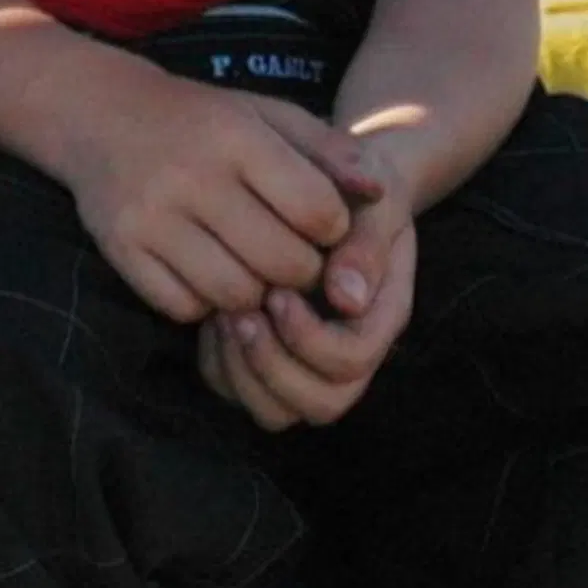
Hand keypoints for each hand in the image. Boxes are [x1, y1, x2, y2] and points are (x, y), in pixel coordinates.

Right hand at [62, 61, 380, 324]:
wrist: (96, 112)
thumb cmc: (198, 118)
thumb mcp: (264, 113)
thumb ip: (327, 149)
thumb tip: (380, 193)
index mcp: (232, 136)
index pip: (316, 212)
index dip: (331, 228)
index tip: (318, 223)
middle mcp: (190, 176)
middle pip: (281, 263)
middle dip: (299, 270)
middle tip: (290, 256)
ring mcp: (151, 215)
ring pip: (236, 295)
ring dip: (254, 292)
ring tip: (249, 265)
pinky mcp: (121, 247)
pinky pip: (184, 307)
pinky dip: (203, 300)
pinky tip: (204, 269)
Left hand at [199, 192, 416, 429]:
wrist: (324, 176)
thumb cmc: (352, 181)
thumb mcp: (373, 196)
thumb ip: (365, 243)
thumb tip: (346, 299)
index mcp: (379, 314)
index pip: (352, 360)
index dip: (312, 339)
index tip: (278, 292)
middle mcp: (347, 348)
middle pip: (321, 402)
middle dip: (275, 366)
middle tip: (241, 314)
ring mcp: (305, 356)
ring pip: (277, 411)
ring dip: (245, 373)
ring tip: (223, 316)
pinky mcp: (264, 353)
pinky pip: (236, 390)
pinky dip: (219, 366)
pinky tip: (208, 315)